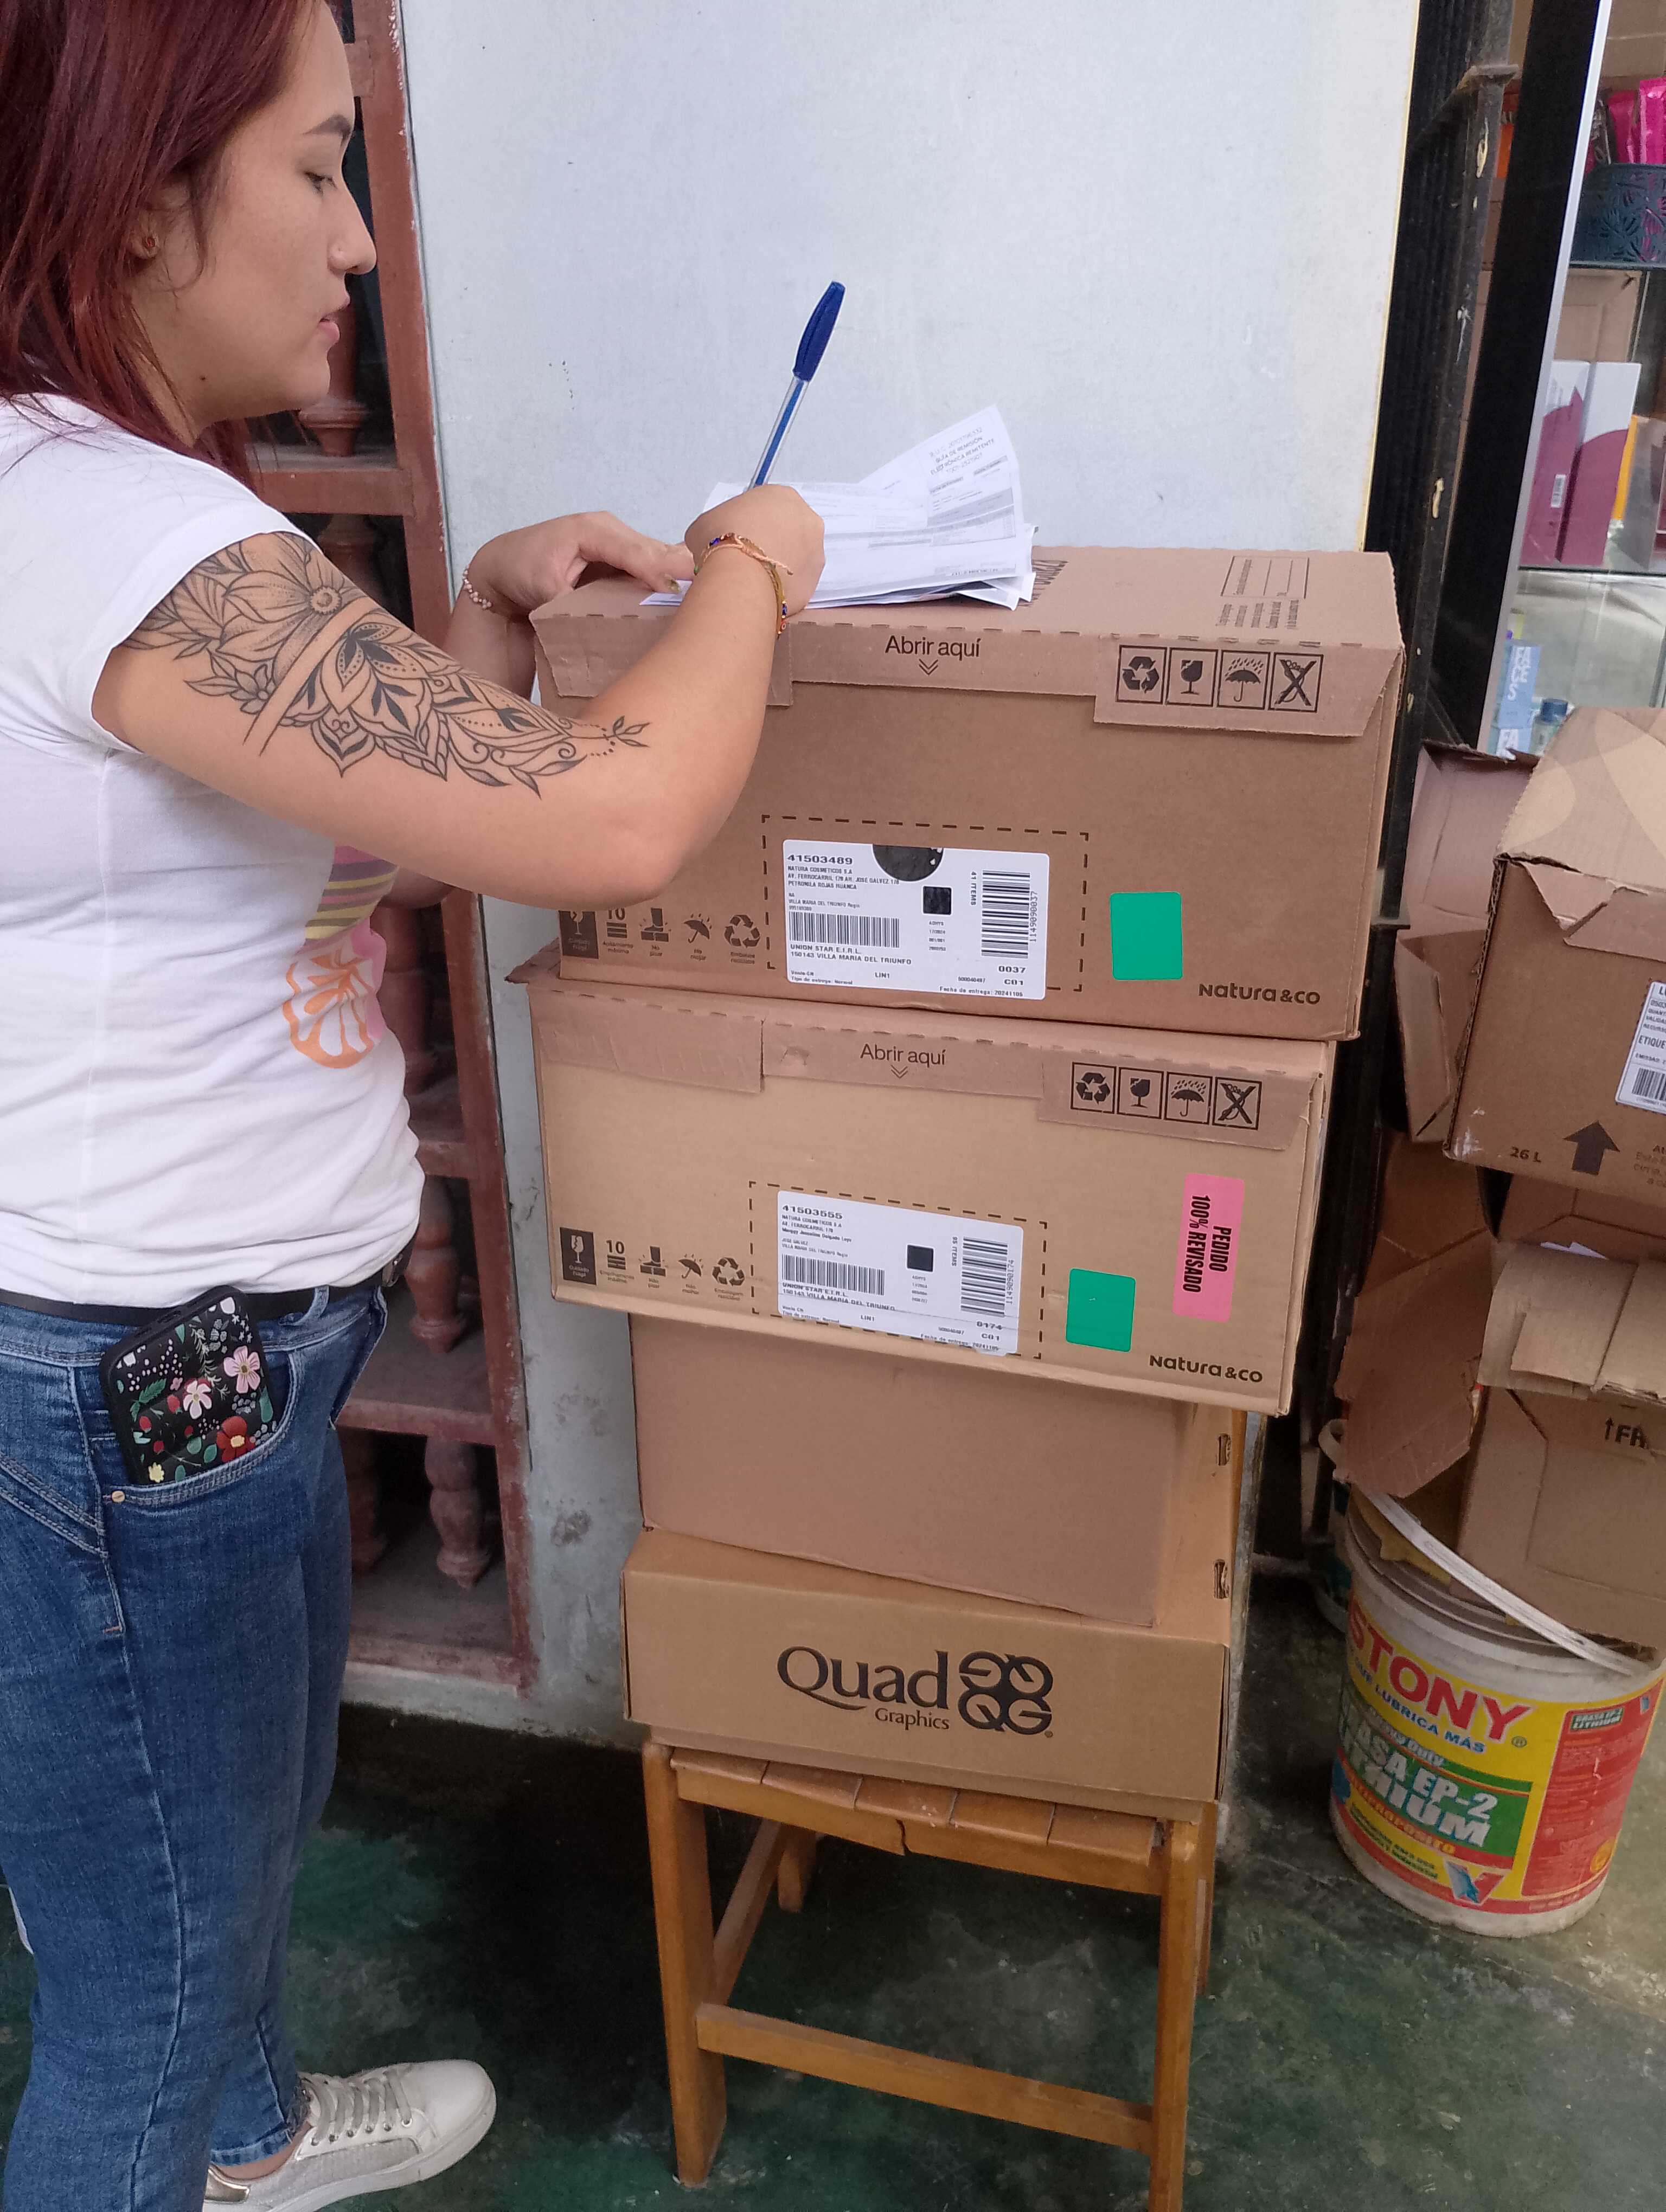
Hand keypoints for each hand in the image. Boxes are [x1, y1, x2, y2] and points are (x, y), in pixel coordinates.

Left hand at [467, 512, 693, 616]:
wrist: (504, 568)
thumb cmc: (521, 571)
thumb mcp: (544, 587)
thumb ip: (578, 599)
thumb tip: (609, 616)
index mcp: (593, 529)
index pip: (635, 551)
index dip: (658, 571)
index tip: (678, 591)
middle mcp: (611, 529)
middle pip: (656, 550)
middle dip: (683, 569)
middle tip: (715, 590)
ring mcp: (618, 541)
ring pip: (659, 556)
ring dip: (682, 574)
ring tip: (713, 592)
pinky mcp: (621, 557)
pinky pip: (652, 564)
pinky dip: (671, 577)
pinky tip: (694, 592)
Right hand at [685, 486, 823, 616]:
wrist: (740, 579)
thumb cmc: (721, 539)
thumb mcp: (705, 523)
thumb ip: (718, 526)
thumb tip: (716, 543)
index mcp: (783, 495)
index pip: (768, 508)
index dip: (750, 524)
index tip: (737, 538)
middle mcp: (807, 519)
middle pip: (788, 531)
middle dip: (770, 544)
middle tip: (746, 560)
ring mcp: (816, 553)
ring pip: (795, 559)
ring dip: (778, 567)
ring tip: (753, 581)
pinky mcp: (814, 583)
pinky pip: (794, 584)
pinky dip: (780, 589)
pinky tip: (761, 594)